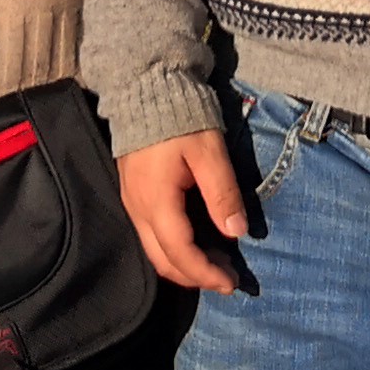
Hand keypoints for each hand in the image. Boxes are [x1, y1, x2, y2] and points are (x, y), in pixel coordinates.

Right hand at [117, 129, 247, 292]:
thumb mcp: (210, 153)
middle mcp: (138, 209)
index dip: (206, 274)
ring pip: (154, 251)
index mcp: (156, 201)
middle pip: (163, 260)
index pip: (180, 252)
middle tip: (227, 278)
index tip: (232, 283)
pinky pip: (150, 236)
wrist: (147, 87)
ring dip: (184, 264)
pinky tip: (197, 241)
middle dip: (195, 276)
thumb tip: (237, 232)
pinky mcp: (133, 196)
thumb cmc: (182, 117)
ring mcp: (131, 203)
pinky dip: (174, 248)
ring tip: (217, 264)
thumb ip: (223, 193)